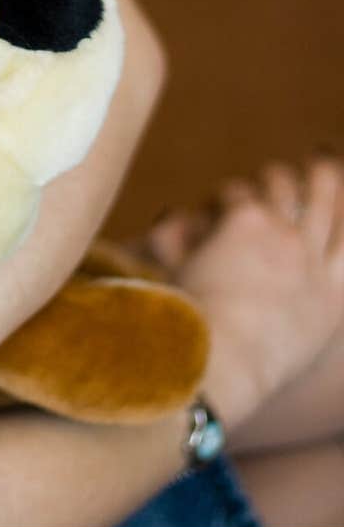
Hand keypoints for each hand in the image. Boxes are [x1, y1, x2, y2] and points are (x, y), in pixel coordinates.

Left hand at [152, 158, 343, 428]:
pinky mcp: (250, 218)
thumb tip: (295, 280)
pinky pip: (233, 193)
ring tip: (250, 186)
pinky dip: (215, 204)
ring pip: (282, 181)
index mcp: (334, 299)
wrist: (216, 368)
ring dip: (266, 180)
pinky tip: (197, 218)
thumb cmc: (237, 370)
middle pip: (331, 194)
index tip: (343, 188)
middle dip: (323, 171)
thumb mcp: (293, 346)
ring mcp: (287, 237)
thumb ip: (307, 309)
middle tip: (320, 156)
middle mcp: (317, 263)